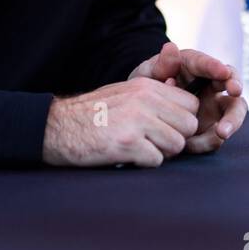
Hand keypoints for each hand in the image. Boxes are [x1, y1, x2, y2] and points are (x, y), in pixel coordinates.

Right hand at [42, 76, 199, 167]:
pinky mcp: (127, 143)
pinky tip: (128, 156)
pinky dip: (144, 163)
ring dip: (162, 152)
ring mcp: (136, 120)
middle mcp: (144, 99)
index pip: (190, 104)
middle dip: (176, 138)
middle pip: (189, 125)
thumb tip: (187, 109)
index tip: (167, 128)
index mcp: (146, 86)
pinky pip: (157, 160)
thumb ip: (154, 98)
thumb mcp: (125, 94)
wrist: (57, 128)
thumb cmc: (93, 114)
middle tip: (155, 142)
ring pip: (177, 144)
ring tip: (140, 149)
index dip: (182, 120)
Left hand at [129, 41, 247, 153]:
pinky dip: (207, 141)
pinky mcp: (211, 128)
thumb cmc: (144, 88)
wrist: (139, 117)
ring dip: (232, 120)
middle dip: (235, 85)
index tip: (222, 71)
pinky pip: (217, 136)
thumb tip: (171, 47)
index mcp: (193, 66)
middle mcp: (209, 84)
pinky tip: (189, 144)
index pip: (206, 63)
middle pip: (231, 82)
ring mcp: (213, 106)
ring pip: (233, 110)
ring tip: (221, 133)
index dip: (215, 66)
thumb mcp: (145, 75)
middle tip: (234, 91)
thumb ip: (159, 65)